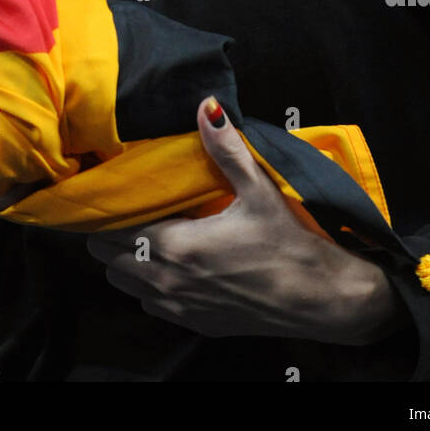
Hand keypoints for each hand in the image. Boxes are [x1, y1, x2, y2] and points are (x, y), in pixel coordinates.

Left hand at [87, 97, 410, 343]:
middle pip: (109, 260)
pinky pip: (151, 305)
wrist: (320, 300)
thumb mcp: (258, 189)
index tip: (114, 194)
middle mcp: (169, 281)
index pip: (114, 230)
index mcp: (177, 246)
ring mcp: (180, 307)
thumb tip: (206, 107)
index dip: (109, 211)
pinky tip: (171, 265)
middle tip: (128, 210)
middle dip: (111, 235)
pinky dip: (149, 286)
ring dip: (126, 262)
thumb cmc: (289, 243)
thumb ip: (224, 148)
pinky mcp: (195, 324)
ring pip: (125, 285)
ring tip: (145, 236)